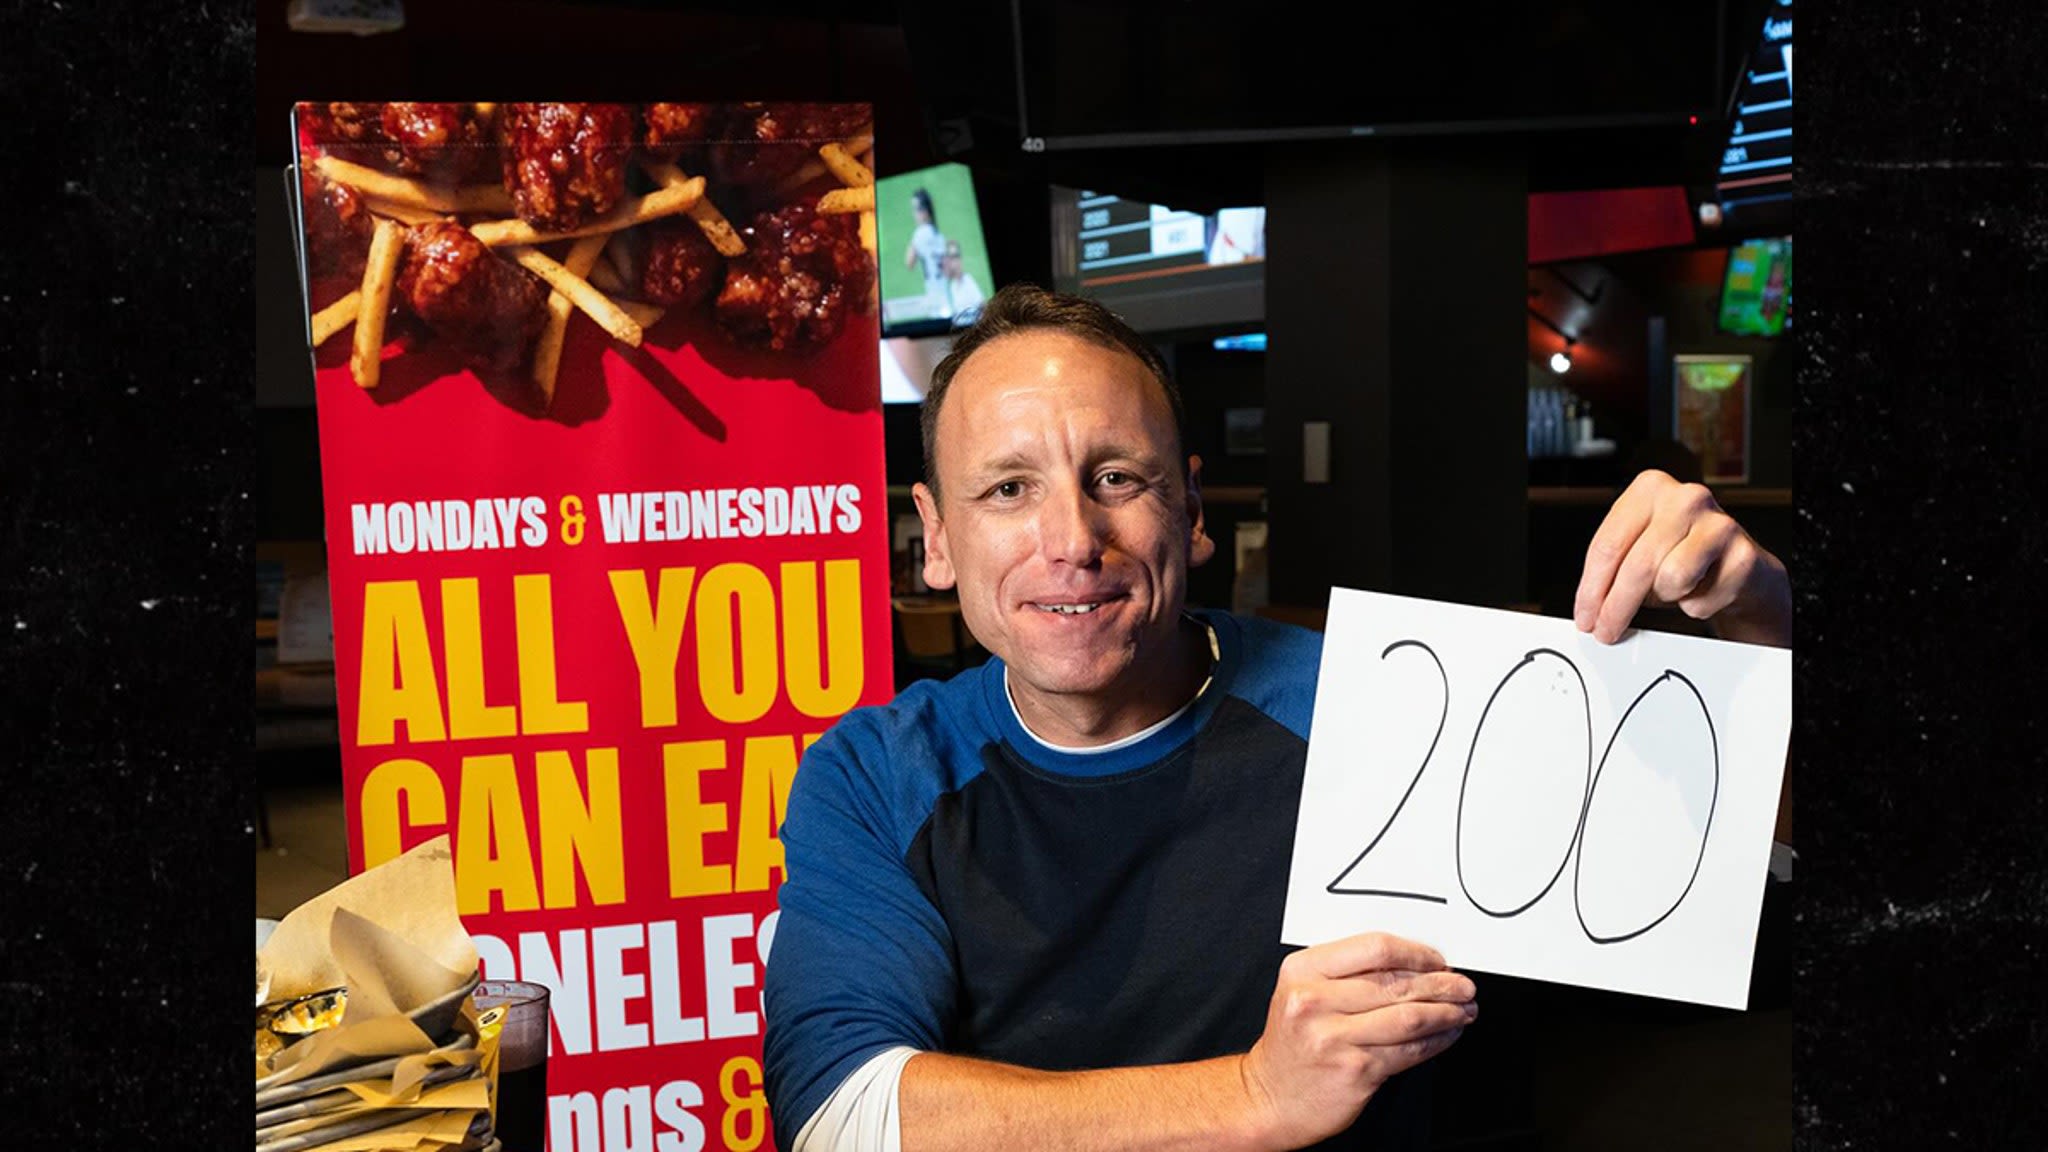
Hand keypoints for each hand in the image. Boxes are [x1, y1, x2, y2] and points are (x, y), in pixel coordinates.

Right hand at [1239, 933, 1475, 1149]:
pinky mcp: (1356, 1070)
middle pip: (1397, 983)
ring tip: (1464, 1009)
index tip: (1438, 960)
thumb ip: (1347, 973)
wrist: (1271, 1097)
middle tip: (1464, 985)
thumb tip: (1415, 965)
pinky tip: (1448, 1034)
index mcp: (1303, 970)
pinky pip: (1409, 1051)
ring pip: (1409, 1017)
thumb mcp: (1303, 991)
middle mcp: (1314, 1001)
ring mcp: (1334, 1038)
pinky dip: (1437, 1041)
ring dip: (1447, 1012)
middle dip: (1442, 983)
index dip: (1416, 953)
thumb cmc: (1294, 1043)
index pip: (1374, 948)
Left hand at [1574, 470, 1791, 646]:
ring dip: (1665, 597)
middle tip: (1605, 631)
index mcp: (1650, 488)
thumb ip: (1612, 569)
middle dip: (1616, 607)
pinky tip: (1703, 589)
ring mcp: (1719, 524)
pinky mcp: (1744, 556)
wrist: (1740, 568)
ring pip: (1670, 580)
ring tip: (1674, 587)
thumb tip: (1589, 609)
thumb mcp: (1639, 551)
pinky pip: (1700, 601)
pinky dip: (1695, 606)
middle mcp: (1686, 498)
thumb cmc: (1682, 556)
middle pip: (1636, 565)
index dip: (1591, 588)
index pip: (1608, 545)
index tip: (1584, 617)